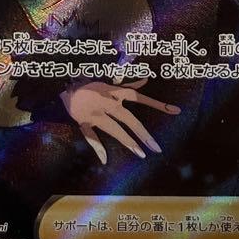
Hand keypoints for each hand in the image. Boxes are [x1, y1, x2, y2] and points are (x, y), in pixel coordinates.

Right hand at [59, 80, 179, 164]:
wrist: (63, 79)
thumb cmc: (87, 80)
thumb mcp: (109, 79)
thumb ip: (128, 82)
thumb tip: (146, 79)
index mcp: (114, 92)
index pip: (139, 97)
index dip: (157, 104)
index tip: (176, 111)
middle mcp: (107, 103)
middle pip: (129, 119)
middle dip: (143, 134)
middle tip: (156, 148)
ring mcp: (96, 113)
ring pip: (114, 129)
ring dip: (128, 141)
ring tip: (141, 154)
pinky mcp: (83, 121)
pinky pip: (90, 135)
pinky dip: (97, 147)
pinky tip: (105, 159)